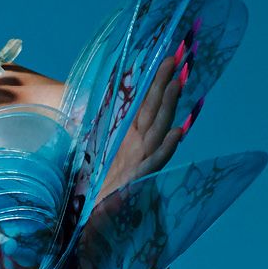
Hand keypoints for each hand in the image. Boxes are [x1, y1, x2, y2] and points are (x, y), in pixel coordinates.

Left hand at [94, 55, 187, 206]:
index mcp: (130, 134)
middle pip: (155, 108)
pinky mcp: (137, 178)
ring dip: (169, 106)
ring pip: (159, 128)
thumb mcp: (94, 144)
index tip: (166, 57)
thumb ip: (101, 122)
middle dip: (165, 84)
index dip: (155, 80)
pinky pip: (155, 161)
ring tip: (178, 84)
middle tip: (176, 58)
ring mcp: (141, 159)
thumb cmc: (95, 178)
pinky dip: (166, 147)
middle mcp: (139, 144)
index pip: (145, 102)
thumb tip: (100, 94)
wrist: (89, 212)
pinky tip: (176, 133)